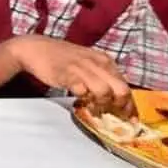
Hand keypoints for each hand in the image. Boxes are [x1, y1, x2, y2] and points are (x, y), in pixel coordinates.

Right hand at [7, 35, 131, 115]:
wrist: (36, 49)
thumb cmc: (62, 59)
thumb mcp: (88, 63)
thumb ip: (102, 76)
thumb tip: (116, 98)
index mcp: (105, 61)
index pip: (126, 85)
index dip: (130, 105)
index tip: (129, 119)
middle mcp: (98, 63)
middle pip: (121, 90)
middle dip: (119, 106)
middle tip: (112, 114)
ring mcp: (83, 68)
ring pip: (104, 91)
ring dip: (101, 103)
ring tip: (94, 106)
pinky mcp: (68, 74)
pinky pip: (83, 90)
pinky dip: (83, 98)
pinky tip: (80, 98)